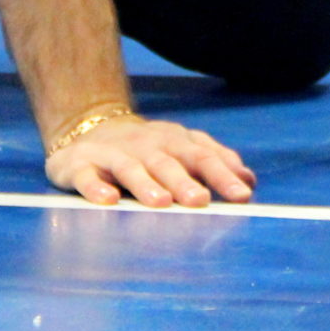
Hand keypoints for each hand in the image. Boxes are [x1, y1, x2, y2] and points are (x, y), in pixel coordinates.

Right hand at [45, 116, 254, 207]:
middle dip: (185, 181)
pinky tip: (108, 200)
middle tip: (199, 200)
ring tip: (160, 202)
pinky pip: (87, 177)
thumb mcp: (182, 149)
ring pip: (130, 168)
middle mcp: (146, 145)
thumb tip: (249, 182)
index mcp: (175, 141)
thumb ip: (214, 163)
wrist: (87, 128)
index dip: (223, 175)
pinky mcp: (80, 165)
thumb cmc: (146, 149)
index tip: (242, 196)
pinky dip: (96, 187)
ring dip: (146, 184)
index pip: (203, 156)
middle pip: (168, 162)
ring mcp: (112, 154)